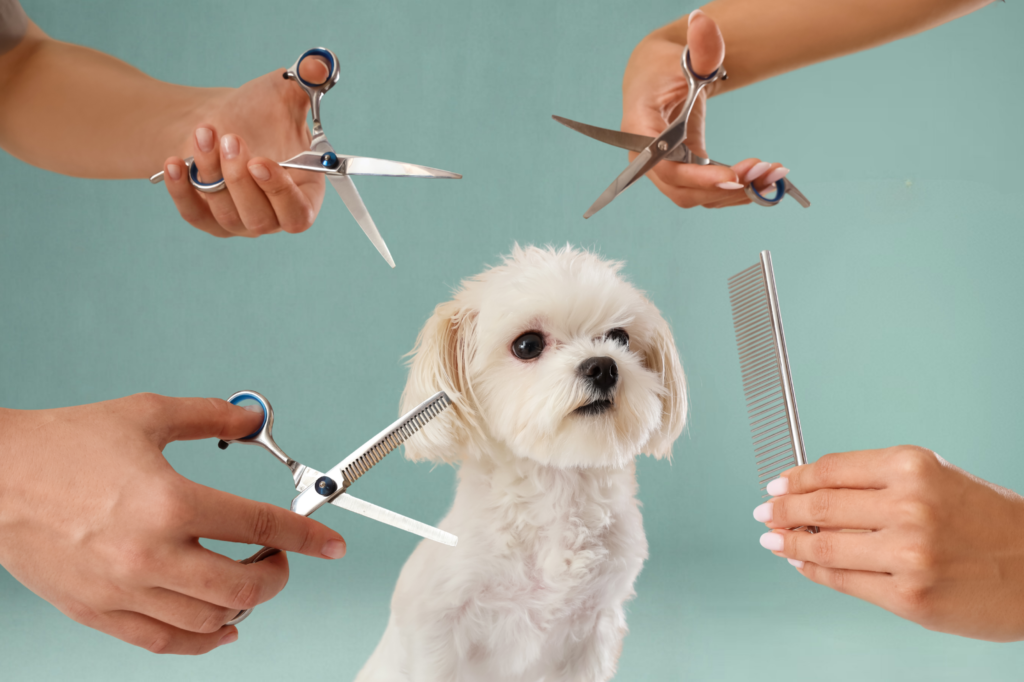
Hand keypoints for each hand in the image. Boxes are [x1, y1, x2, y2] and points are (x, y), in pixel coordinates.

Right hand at [0, 394, 346, 653]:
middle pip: (245, 586)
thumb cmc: (64, 444)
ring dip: (245, 605)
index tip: (333, 544)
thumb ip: (209, 416)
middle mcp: (151, 554)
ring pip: (210, 619)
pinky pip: (164, 642)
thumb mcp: (146, 414)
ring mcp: (123, 590)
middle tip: (280, 559)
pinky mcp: (98, 612)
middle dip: (279, 575)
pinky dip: (203, 639)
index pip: (261, 525)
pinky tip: (222, 627)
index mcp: (170, 501)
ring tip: (249, 582)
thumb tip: (251, 418)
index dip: (308, 536)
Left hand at [159, 58, 330, 237]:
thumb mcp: (286, 94)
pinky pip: (194, 215)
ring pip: (226, 213)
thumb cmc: (259, 113)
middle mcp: (274, 217)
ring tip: (204, 134)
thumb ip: (308, 80)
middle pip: (260, 219)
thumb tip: (318, 65)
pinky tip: (175, 163)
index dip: (280, 194)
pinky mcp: (209, 220)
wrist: (219, 122)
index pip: (299, 214)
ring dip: (211, 172)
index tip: (260, 162)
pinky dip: (181, 190)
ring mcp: (241, 223)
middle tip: (229, 138)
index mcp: (303, 194)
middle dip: (239, 179)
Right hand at [621, 10, 787, 208]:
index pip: (664, 164)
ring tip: (772, 178)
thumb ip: (701, 45)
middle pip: (681, 189)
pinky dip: (733, 190)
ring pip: (695, 196)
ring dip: (734, 194)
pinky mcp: (680, 174)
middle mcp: (645, 157)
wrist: (657, 77)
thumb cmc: (665, 66)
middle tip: (763, 174)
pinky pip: (704, 192)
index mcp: (639, 128)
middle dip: (724, 188)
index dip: (697, 177)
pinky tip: (761, 180)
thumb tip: (702, 21)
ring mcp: (662, 170)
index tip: (734, 177)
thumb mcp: (685, 55)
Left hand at [754, 446, 1023, 641]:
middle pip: (820, 506)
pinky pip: (843, 580)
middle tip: (765, 511)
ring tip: (773, 539)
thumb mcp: (937, 480)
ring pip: (824, 545)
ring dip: (788, 542)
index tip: (777, 484)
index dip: (795, 479)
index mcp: (913, 468)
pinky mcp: (909, 595)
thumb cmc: (990, 523)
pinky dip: (814, 570)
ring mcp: (907, 554)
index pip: (832, 470)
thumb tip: (816, 489)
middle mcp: (908, 507)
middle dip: (782, 510)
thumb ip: (879, 482)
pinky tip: (802, 562)